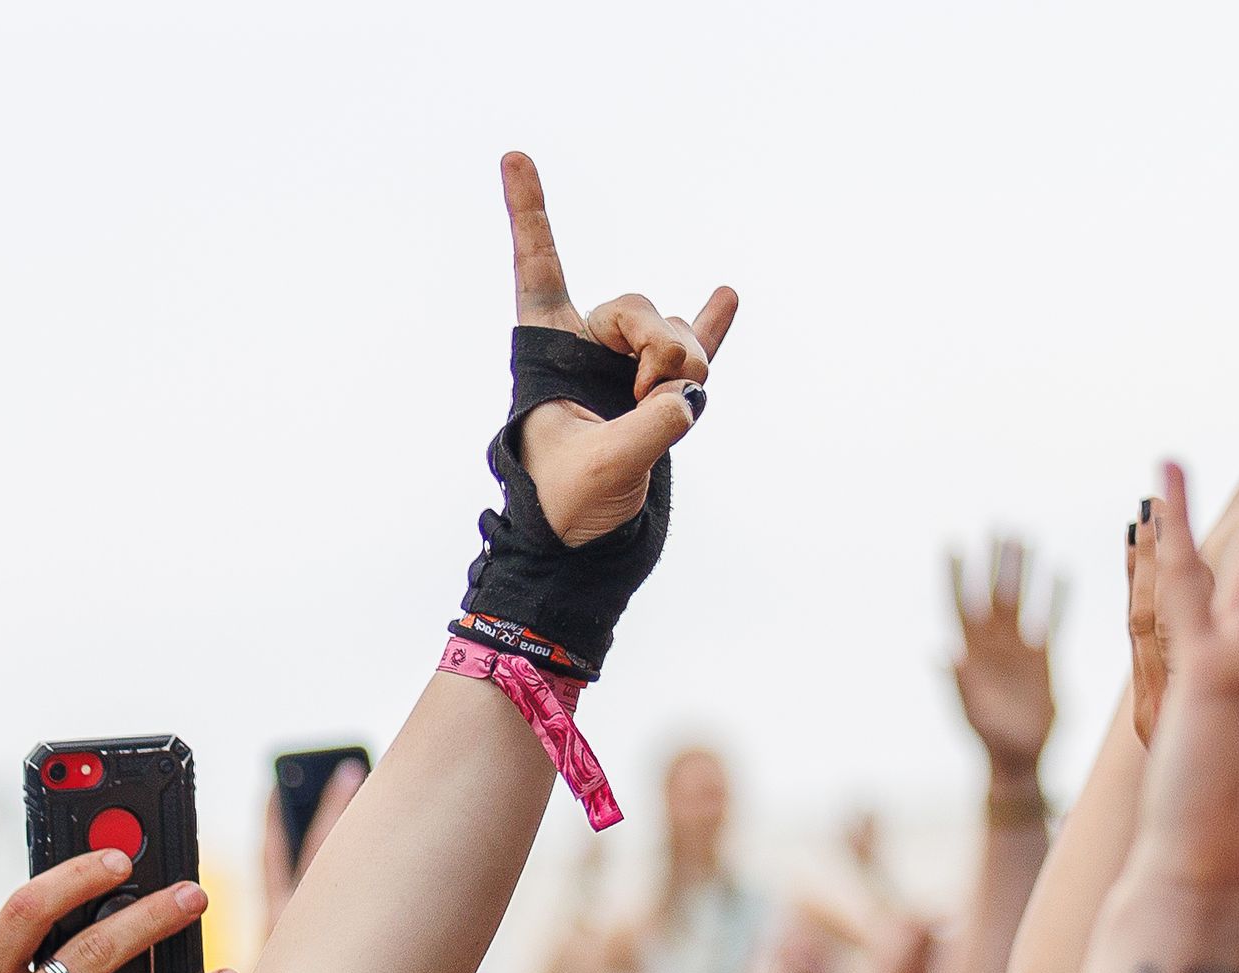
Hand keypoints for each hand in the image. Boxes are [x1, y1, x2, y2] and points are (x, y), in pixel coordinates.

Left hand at [500, 152, 734, 547]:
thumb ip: (652, 428)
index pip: (539, 271)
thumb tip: (690, 398)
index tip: (513, 156)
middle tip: (655, 397)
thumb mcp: (603, 469)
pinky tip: (725, 296)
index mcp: (548, 352)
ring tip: (670, 410)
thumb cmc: (565, 510)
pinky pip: (694, 348)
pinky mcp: (662, 395)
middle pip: (636, 308)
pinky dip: (710, 327)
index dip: (528, 213)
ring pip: (673, 334)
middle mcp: (586, 351)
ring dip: (685, 364)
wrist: (580, 550)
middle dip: (659, 345)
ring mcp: (627, 370)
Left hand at [949, 537, 1060, 773]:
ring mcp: (1017, 650)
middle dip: (993, 562)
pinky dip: (1056, 598)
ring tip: (1024, 539)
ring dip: (1022, 572)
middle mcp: (992, 646)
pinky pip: (1050, 621)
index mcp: (970, 655)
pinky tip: (1061, 573)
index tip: (951, 543)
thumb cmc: (991, 739)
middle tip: (997, 525)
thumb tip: (941, 651)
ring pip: (1020, 601)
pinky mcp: (1042, 659)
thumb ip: (959, 681)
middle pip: (992, 594)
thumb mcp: (973, 711)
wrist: (1019, 758)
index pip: (959, 606)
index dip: (954, 576)